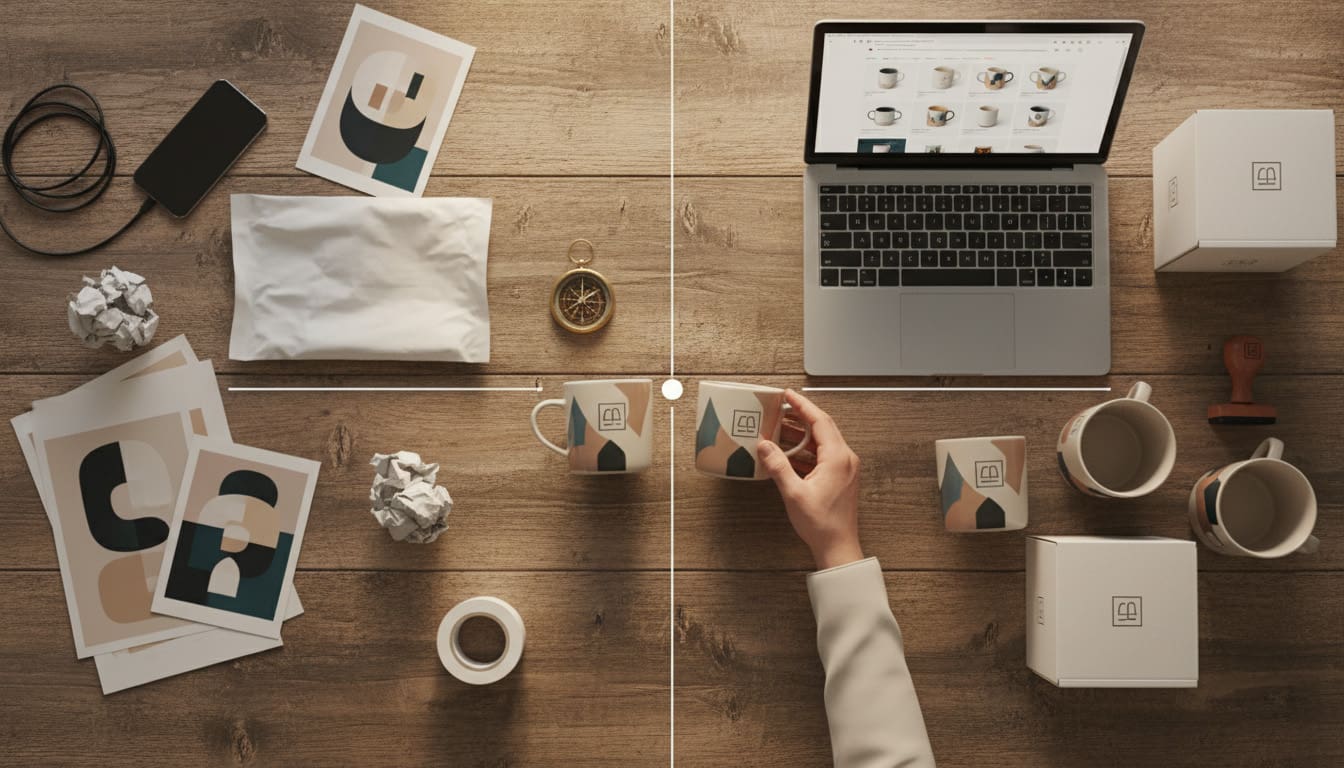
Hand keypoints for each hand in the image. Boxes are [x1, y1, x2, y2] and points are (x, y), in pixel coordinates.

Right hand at [757, 390, 863, 569]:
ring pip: (823, 442)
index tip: (789, 395)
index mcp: (838, 458)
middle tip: (782, 408)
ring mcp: (845, 469)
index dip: (803, 406)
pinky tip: (790, 453)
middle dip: (801, 416)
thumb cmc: (822, 524)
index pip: (820, 421)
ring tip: (781, 428)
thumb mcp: (793, 493)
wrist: (838, 547)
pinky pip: (823, 455)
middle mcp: (845, 459)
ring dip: (802, 435)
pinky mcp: (840, 478)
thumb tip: (765, 446)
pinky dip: (806, 450)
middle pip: (823, 427)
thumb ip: (778, 466)